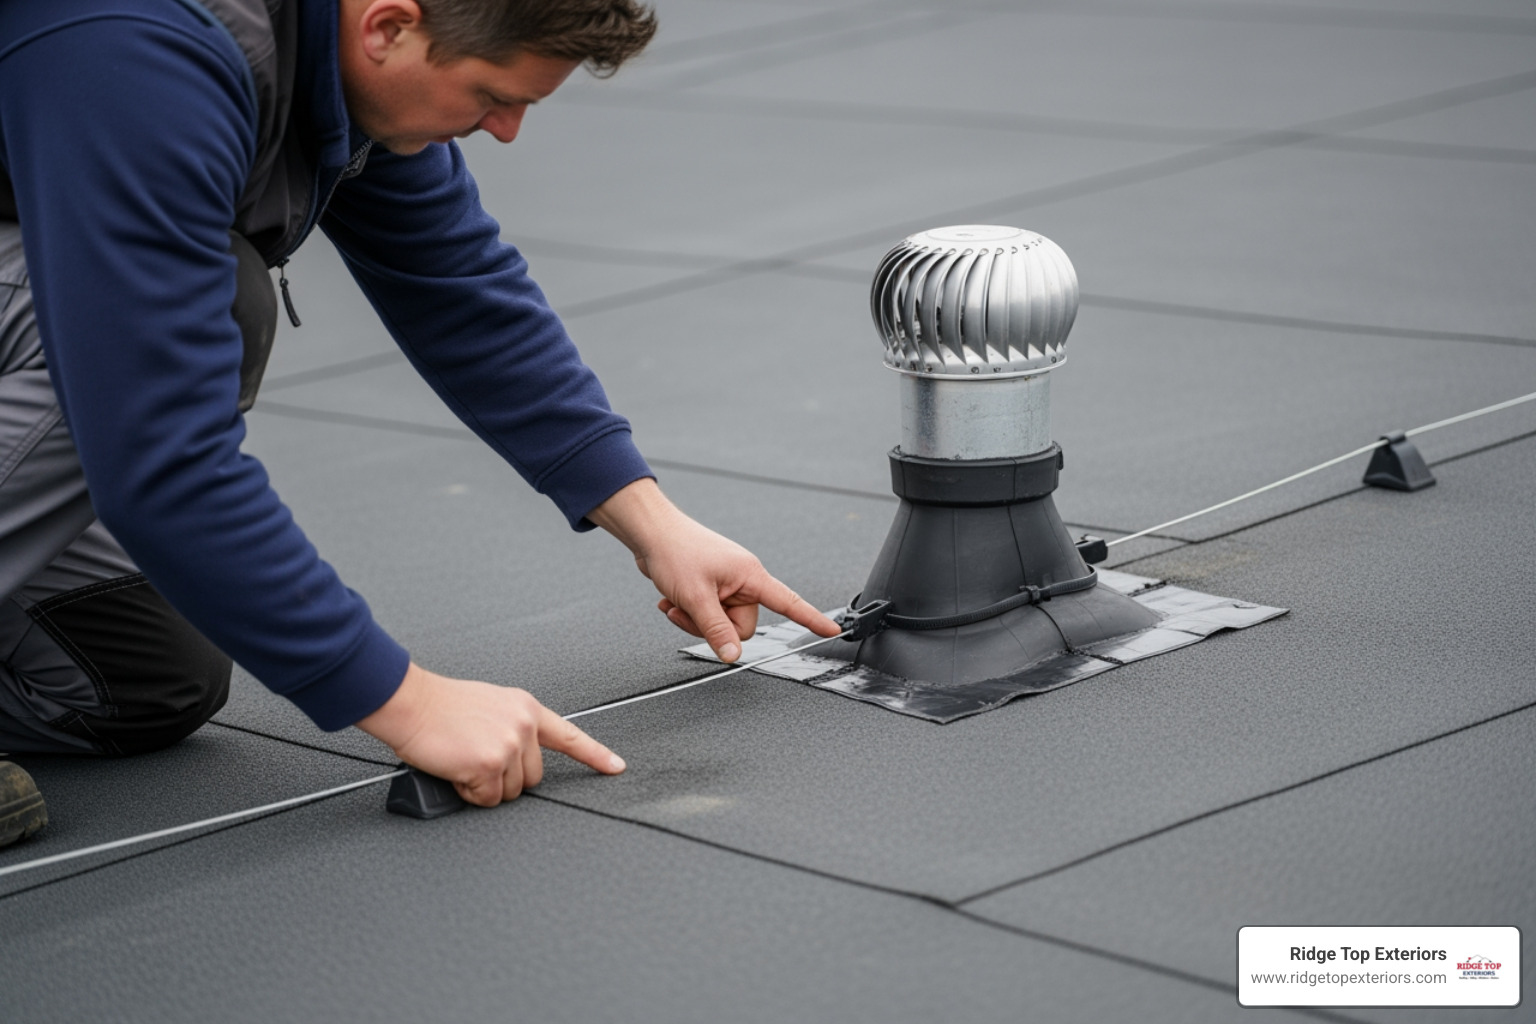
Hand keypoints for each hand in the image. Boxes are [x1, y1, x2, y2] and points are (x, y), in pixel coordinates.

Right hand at [357, 663, 624, 806]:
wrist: (411, 703)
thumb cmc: (440, 707)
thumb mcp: (489, 707)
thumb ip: (511, 729)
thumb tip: (517, 760)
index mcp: (526, 708)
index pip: (570, 735)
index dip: (595, 755)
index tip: (616, 767)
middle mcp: (523, 725)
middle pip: (533, 778)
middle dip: (505, 779)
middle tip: (477, 758)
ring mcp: (509, 745)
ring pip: (509, 793)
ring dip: (485, 787)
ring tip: (463, 760)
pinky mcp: (489, 765)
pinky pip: (486, 799)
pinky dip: (468, 793)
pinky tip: (456, 770)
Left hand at [588, 479, 842, 661]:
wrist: (650, 533)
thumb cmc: (675, 550)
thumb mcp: (696, 597)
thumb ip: (716, 629)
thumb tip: (733, 655)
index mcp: (750, 576)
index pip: (789, 602)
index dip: (811, 618)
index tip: (831, 630)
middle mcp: (742, 580)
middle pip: (742, 625)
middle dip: (713, 626)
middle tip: (690, 611)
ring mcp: (725, 584)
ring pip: (720, 623)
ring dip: (695, 619)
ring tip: (677, 602)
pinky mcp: (710, 587)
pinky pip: (707, 614)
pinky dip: (688, 611)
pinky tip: (672, 599)